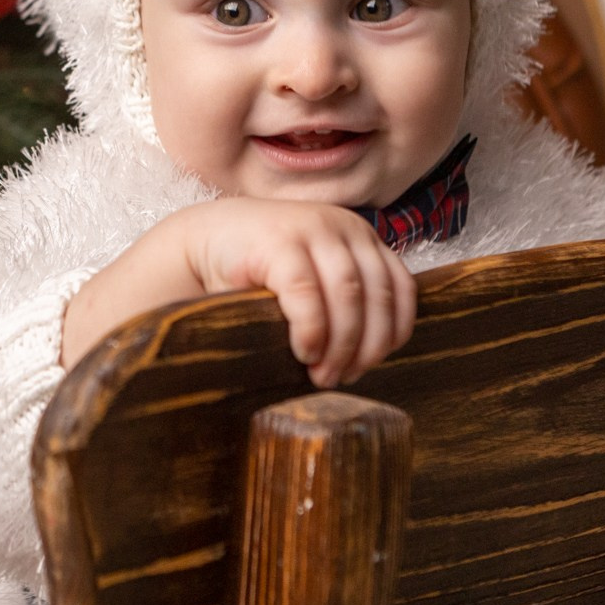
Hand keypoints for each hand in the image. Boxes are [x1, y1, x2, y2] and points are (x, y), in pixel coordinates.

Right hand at [177, 198, 416, 387]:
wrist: (203, 243)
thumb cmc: (261, 275)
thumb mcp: (317, 283)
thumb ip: (347, 304)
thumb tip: (373, 356)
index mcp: (361, 237)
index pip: (400, 289)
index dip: (391, 333)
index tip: (369, 365)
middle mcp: (344, 226)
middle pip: (377, 296)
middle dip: (365, 346)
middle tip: (342, 378)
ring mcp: (312, 228)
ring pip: (348, 296)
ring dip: (340, 345)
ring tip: (322, 374)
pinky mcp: (279, 240)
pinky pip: (307, 292)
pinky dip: (311, 329)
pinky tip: (303, 351)